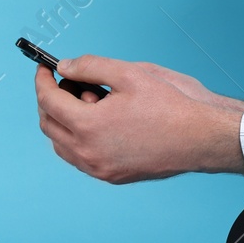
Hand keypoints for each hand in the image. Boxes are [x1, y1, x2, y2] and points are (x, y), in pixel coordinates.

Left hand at [34, 55, 243, 182]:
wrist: (201, 139)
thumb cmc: (172, 107)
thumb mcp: (131, 74)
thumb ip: (91, 66)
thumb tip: (66, 66)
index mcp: (89, 125)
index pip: (48, 101)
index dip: (42, 80)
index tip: (45, 69)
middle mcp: (88, 152)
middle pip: (49, 125)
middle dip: (50, 100)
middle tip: (68, 82)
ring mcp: (99, 168)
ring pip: (61, 146)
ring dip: (63, 122)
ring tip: (89, 102)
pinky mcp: (112, 176)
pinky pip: (80, 158)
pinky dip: (78, 139)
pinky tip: (99, 123)